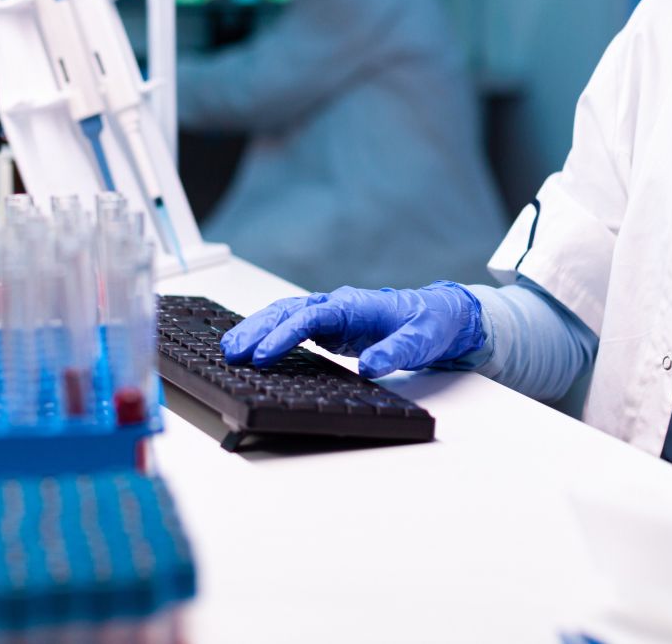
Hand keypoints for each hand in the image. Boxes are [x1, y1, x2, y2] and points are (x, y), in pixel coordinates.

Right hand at [219, 282, 485, 377]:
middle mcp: (337, 305)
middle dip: (258, 330)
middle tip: (232, 352)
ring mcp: (331, 315)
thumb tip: (371, 366)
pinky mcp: (330, 327)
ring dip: (257, 330)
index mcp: (354, 305)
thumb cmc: (430, 323)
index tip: (264, 355)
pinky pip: (293, 327)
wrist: (440, 315)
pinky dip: (270, 334)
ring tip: (230, 350)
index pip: (310, 316)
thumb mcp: (420, 341)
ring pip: (285, 316)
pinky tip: (252, 348)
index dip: (285, 335)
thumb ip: (395, 352)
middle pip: (288, 312)